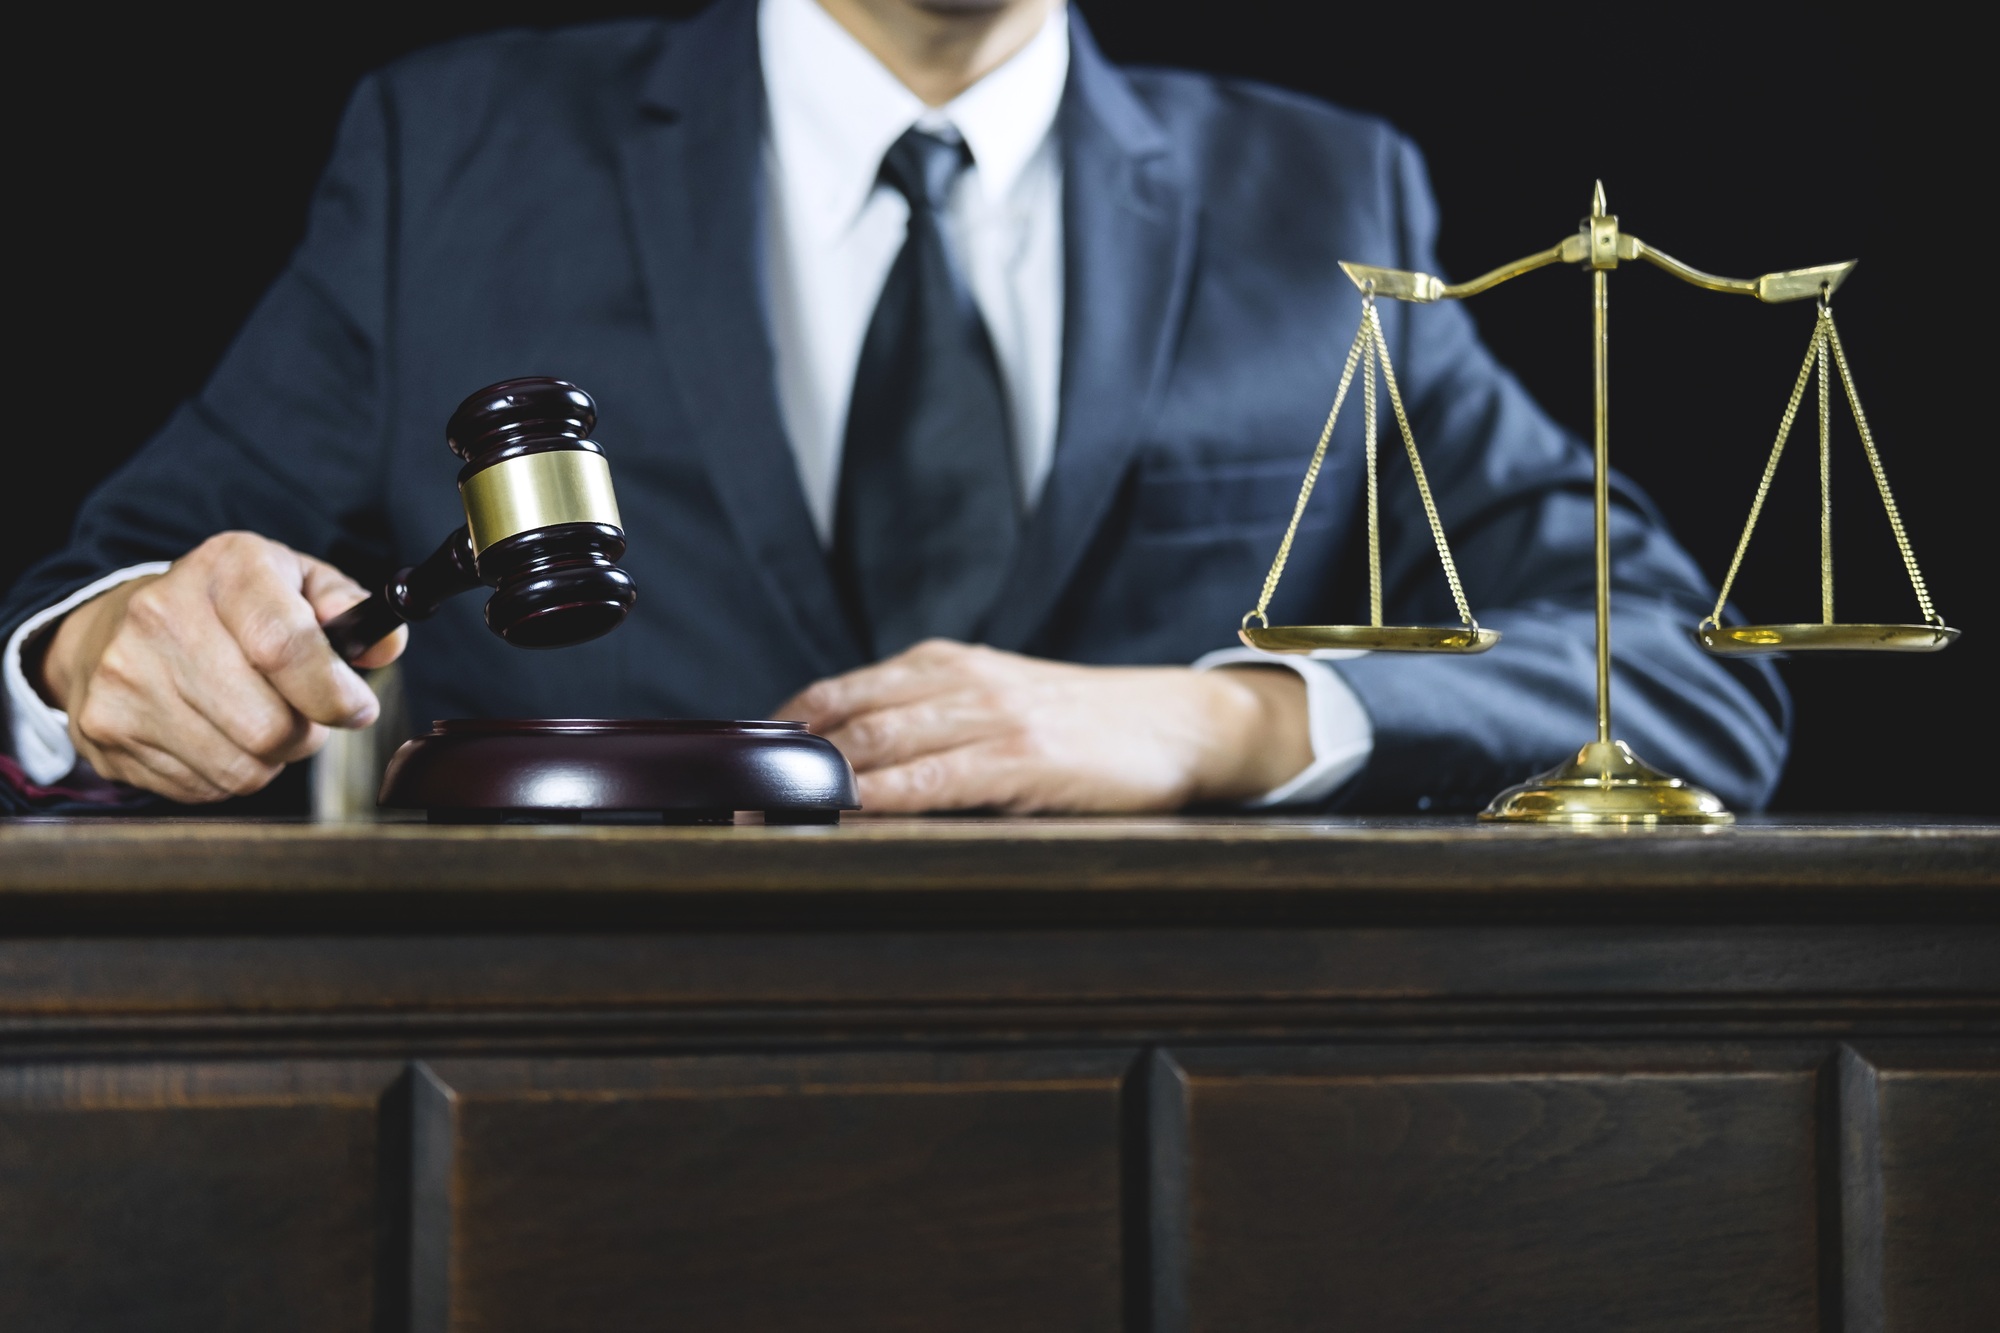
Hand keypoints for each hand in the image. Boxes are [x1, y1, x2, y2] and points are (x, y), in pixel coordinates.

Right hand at [37, 531, 405, 802]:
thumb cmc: (229, 609)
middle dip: (304, 733)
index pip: (285, 645)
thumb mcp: (295, 583)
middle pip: (267, 725)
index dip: (333, 693)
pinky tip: (214, 733)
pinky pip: (202, 787)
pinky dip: (225, 773)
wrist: (114, 627)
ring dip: (268, 759)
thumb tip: (385, 645)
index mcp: (225, 569)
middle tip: (301, 714)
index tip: (356, 709)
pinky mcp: (107, 729)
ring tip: (256, 720)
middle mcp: (163, 616)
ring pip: (239, 767)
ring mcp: (127, 676)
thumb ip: (350, 608)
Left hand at [777, 639, 1310, 812]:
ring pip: (877, 740)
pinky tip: (849, 815)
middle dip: (782, 763)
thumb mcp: (998, 703)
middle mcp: (958, 679)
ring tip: (771, 818)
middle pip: (842, 714)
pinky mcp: (1022, 757)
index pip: (835, 691)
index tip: (737, 774)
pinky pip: (934, 777)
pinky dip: (881, 796)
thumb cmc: (1086, 726)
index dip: (778, 733)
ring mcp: (990, 715)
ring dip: (817, 783)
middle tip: (736, 807)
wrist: (1180, 724)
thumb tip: (851, 770)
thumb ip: (931, 722)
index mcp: (945, 664)